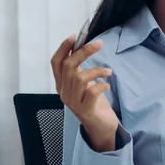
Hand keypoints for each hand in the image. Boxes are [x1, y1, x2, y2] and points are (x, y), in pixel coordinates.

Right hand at [51, 36, 117, 151]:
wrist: (100, 127)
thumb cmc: (94, 102)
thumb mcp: (85, 84)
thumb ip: (81, 70)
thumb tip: (86, 47)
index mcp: (62, 84)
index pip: (56, 63)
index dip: (63, 48)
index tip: (75, 37)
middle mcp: (64, 93)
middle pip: (69, 66)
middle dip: (84, 52)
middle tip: (99, 43)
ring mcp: (73, 102)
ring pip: (80, 78)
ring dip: (97, 70)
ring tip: (108, 71)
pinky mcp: (86, 110)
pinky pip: (92, 92)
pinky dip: (101, 85)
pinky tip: (107, 85)